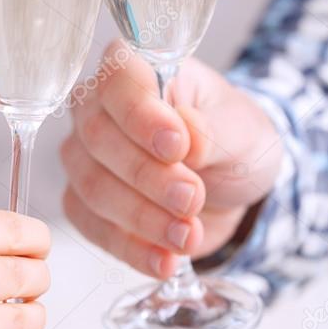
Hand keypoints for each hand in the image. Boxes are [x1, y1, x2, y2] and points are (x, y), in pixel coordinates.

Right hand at [61, 41, 281, 277]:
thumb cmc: (231, 138)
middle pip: (100, 139)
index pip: (119, 81)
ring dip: (143, 218)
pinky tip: (165, 260)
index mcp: (134, 68)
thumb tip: (186, 133)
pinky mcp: (86, 205)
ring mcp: (84, 157)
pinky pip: (95, 229)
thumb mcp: (243, 129)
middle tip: (192, 198)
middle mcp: (97, 108)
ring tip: (187, 235)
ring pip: (94, 188)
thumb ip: (215, 129)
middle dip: (148, 176)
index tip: (178, 147)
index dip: (142, 115)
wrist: (231, 184)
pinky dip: (132, 249)